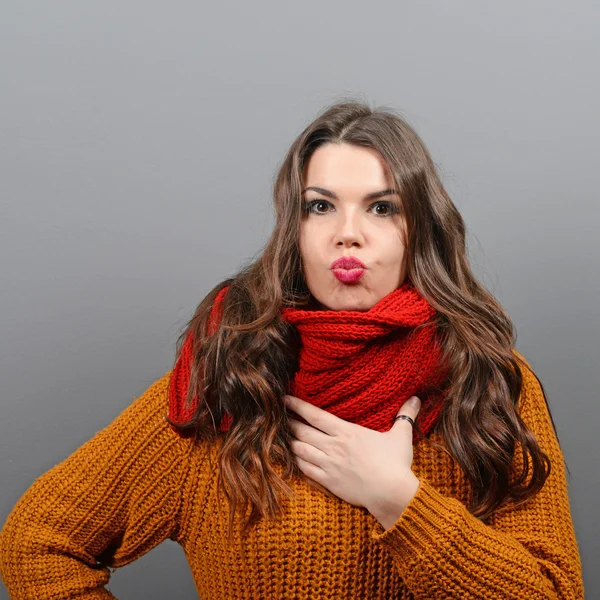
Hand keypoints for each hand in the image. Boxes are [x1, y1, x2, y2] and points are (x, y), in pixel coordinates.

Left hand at [284, 394, 421, 529]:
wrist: (391, 494)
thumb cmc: (396, 464)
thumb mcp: (401, 436)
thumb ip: (405, 415)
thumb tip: (416, 398)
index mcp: (347, 431)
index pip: (315, 415)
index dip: (297, 406)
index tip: (284, 399)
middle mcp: (333, 446)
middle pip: (302, 431)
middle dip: (287, 422)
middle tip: (276, 415)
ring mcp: (329, 464)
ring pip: (300, 449)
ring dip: (288, 441)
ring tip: (279, 435)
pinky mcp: (328, 481)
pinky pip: (305, 469)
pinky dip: (295, 462)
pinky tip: (291, 458)